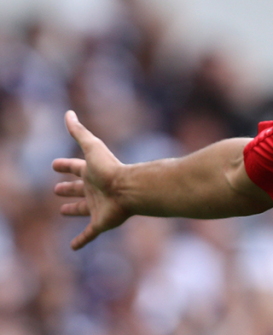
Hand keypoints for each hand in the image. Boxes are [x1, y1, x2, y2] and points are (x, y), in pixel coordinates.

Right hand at [52, 111, 129, 249]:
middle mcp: (94, 189)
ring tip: (62, 211)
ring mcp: (97, 206)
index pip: (76, 167)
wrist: (129, 189)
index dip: (65, 166)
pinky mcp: (100, 223)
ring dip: (73, 210)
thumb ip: (79, 131)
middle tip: (56, 189)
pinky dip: (81, 240)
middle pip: (79, 188)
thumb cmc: (110, 168)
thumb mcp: (92, 147)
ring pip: (82, 209)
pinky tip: (73, 247)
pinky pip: (89, 234)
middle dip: (68, 188)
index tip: (54, 164)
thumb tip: (68, 113)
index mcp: (92, 172)